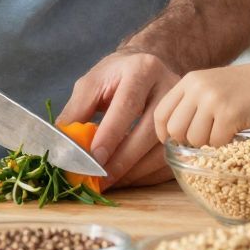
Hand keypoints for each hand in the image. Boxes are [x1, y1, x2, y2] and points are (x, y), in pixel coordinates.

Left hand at [58, 49, 179, 185]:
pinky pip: (170, 160)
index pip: (128, 104)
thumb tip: (63, 145)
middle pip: (150, 131)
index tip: (94, 158)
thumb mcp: (92, 84)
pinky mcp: (187, 130)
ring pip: (163, 150)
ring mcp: (183, 110)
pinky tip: (129, 178)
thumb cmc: (117, 77)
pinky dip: (148, 175)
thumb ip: (76, 111)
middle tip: (100, 179)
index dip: (111, 134)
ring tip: (112, 182)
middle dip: (123, 160)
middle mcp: (169, 87)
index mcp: (142, 69)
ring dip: (136, 172)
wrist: (148, 67)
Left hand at [153, 62, 249, 148]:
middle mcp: (197, 88)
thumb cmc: (246, 89)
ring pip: (194, 139)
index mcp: (190, 80)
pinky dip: (224, 144)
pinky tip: (234, 133)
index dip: (164, 132)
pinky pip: (215, 143)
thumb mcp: (212, 85)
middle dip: (187, 141)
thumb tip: (171, 134)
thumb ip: (192, 103)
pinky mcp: (229, 114)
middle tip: (205, 139)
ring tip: (223, 132)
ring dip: (208, 144)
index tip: (173, 141)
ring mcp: (213, 100)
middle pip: (175, 129)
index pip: (161, 112)